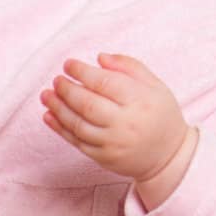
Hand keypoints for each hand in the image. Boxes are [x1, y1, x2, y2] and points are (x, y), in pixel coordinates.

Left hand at [42, 53, 187, 182]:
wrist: (168, 156)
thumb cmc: (161, 115)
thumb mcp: (155, 85)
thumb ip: (130, 67)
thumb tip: (100, 58)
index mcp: (140, 101)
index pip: (105, 82)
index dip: (82, 72)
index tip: (69, 64)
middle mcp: (125, 123)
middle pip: (87, 104)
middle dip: (67, 89)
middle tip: (56, 80)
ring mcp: (113, 143)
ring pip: (78, 124)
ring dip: (58, 108)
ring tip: (46, 95)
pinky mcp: (104, 158)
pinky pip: (77, 142)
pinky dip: (60, 129)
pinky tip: (49, 116)